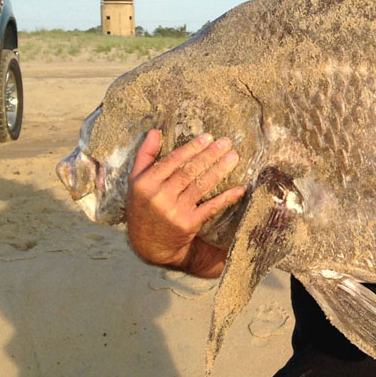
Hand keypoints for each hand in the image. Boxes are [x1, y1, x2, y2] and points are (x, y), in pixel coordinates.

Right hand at [126, 130, 245, 277]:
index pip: (171, 161)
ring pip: (201, 187)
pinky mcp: (188, 224)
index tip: (208, 137)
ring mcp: (174, 212)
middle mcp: (159, 197)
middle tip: (226, 142)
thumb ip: (145, 155)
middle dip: (210, 155)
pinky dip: (226, 198)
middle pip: (189, 172)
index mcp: (145, 184)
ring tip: (234, 157)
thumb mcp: (136, 181)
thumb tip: (155, 131)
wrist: (149, 244)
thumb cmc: (144, 206)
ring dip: (219, 171)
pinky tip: (239, 189)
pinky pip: (210, 208)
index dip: (191, 148)